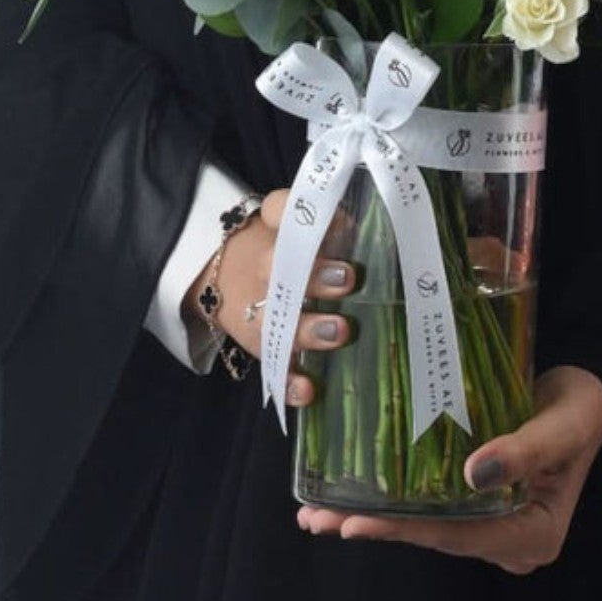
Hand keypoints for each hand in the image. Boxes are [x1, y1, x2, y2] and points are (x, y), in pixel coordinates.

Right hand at [182, 188, 356, 406]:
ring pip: (277, 321)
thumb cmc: (289, 248)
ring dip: (308, 328)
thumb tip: (369, 224)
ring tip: (339, 331)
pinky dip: (290, 382)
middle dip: (313, 275)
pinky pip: (274, 367)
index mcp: (277, 232)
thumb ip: (333, 222)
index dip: (295, 212)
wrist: (232, 275)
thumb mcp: (304, 227)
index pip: (279, 210)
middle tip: (347, 278)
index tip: (333, 219)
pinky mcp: (263, 347)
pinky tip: (308, 390)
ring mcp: (260, 312)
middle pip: (277, 267)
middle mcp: (265, 271)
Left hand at [297, 365, 601, 574]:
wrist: (590, 395)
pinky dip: (393, 503)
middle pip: (436, 537)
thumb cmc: (581, 407)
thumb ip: (525, 449)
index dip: (406, 529)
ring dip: (376, 519)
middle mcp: (510, 541)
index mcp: (534, 535)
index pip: (459, 535)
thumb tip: (473, 475)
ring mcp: (493, 526)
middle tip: (318, 521)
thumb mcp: (564, 423)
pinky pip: (432, 508)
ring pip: (427, 526)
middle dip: (378, 528)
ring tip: (317, 516)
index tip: (355, 524)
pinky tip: (352, 498)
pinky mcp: (480, 505)